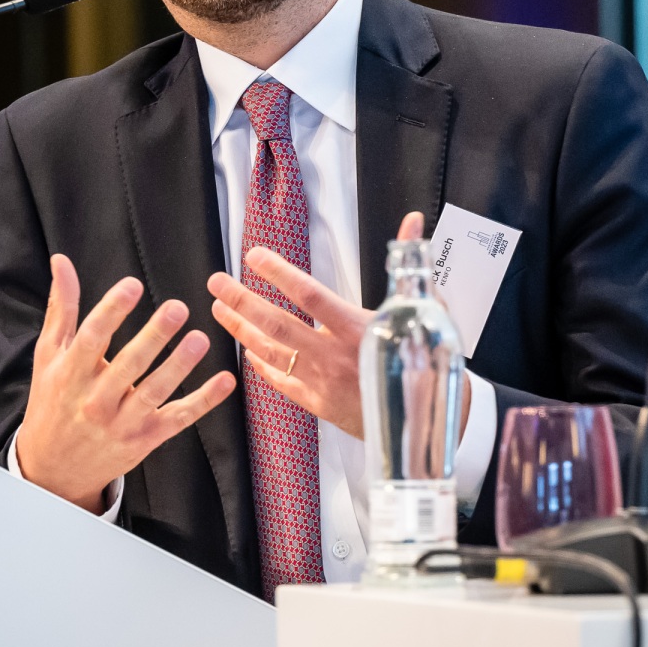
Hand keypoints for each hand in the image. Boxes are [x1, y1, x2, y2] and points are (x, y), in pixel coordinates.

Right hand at [17, 255, 234, 511]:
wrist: (53, 469)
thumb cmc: (52, 402)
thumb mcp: (49, 356)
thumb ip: (62, 309)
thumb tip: (62, 263)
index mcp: (70, 374)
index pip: (91, 338)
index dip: (112, 311)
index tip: (132, 286)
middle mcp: (96, 401)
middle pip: (128, 366)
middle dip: (153, 337)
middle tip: (177, 308)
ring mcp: (122, 423)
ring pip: (154, 393)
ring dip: (179, 366)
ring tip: (200, 339)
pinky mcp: (145, 439)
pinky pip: (178, 418)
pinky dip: (204, 401)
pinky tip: (225, 381)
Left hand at [207, 212, 469, 438]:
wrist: (431, 425)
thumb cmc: (429, 365)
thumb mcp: (425, 312)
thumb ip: (410, 266)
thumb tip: (414, 221)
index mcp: (359, 329)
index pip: (309, 295)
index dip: (279, 273)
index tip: (254, 256)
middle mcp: (334, 356)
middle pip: (277, 324)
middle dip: (242, 301)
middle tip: (216, 282)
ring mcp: (322, 384)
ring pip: (271, 353)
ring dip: (241, 330)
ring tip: (219, 310)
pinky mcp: (319, 406)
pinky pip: (281, 383)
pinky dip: (261, 366)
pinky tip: (247, 351)